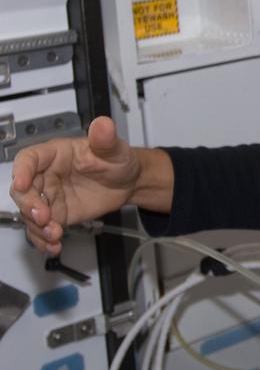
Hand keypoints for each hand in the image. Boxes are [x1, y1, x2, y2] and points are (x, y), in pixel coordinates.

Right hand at [8, 116, 142, 255]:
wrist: (128, 182)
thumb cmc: (116, 160)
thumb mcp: (114, 149)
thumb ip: (105, 138)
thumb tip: (103, 124)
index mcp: (55, 155)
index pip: (29, 159)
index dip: (21, 170)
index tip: (21, 182)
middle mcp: (46, 176)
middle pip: (23, 190)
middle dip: (29, 205)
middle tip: (43, 217)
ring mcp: (49, 197)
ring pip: (30, 214)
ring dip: (37, 228)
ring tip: (55, 235)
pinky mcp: (56, 215)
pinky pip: (42, 229)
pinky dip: (44, 240)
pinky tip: (54, 245)